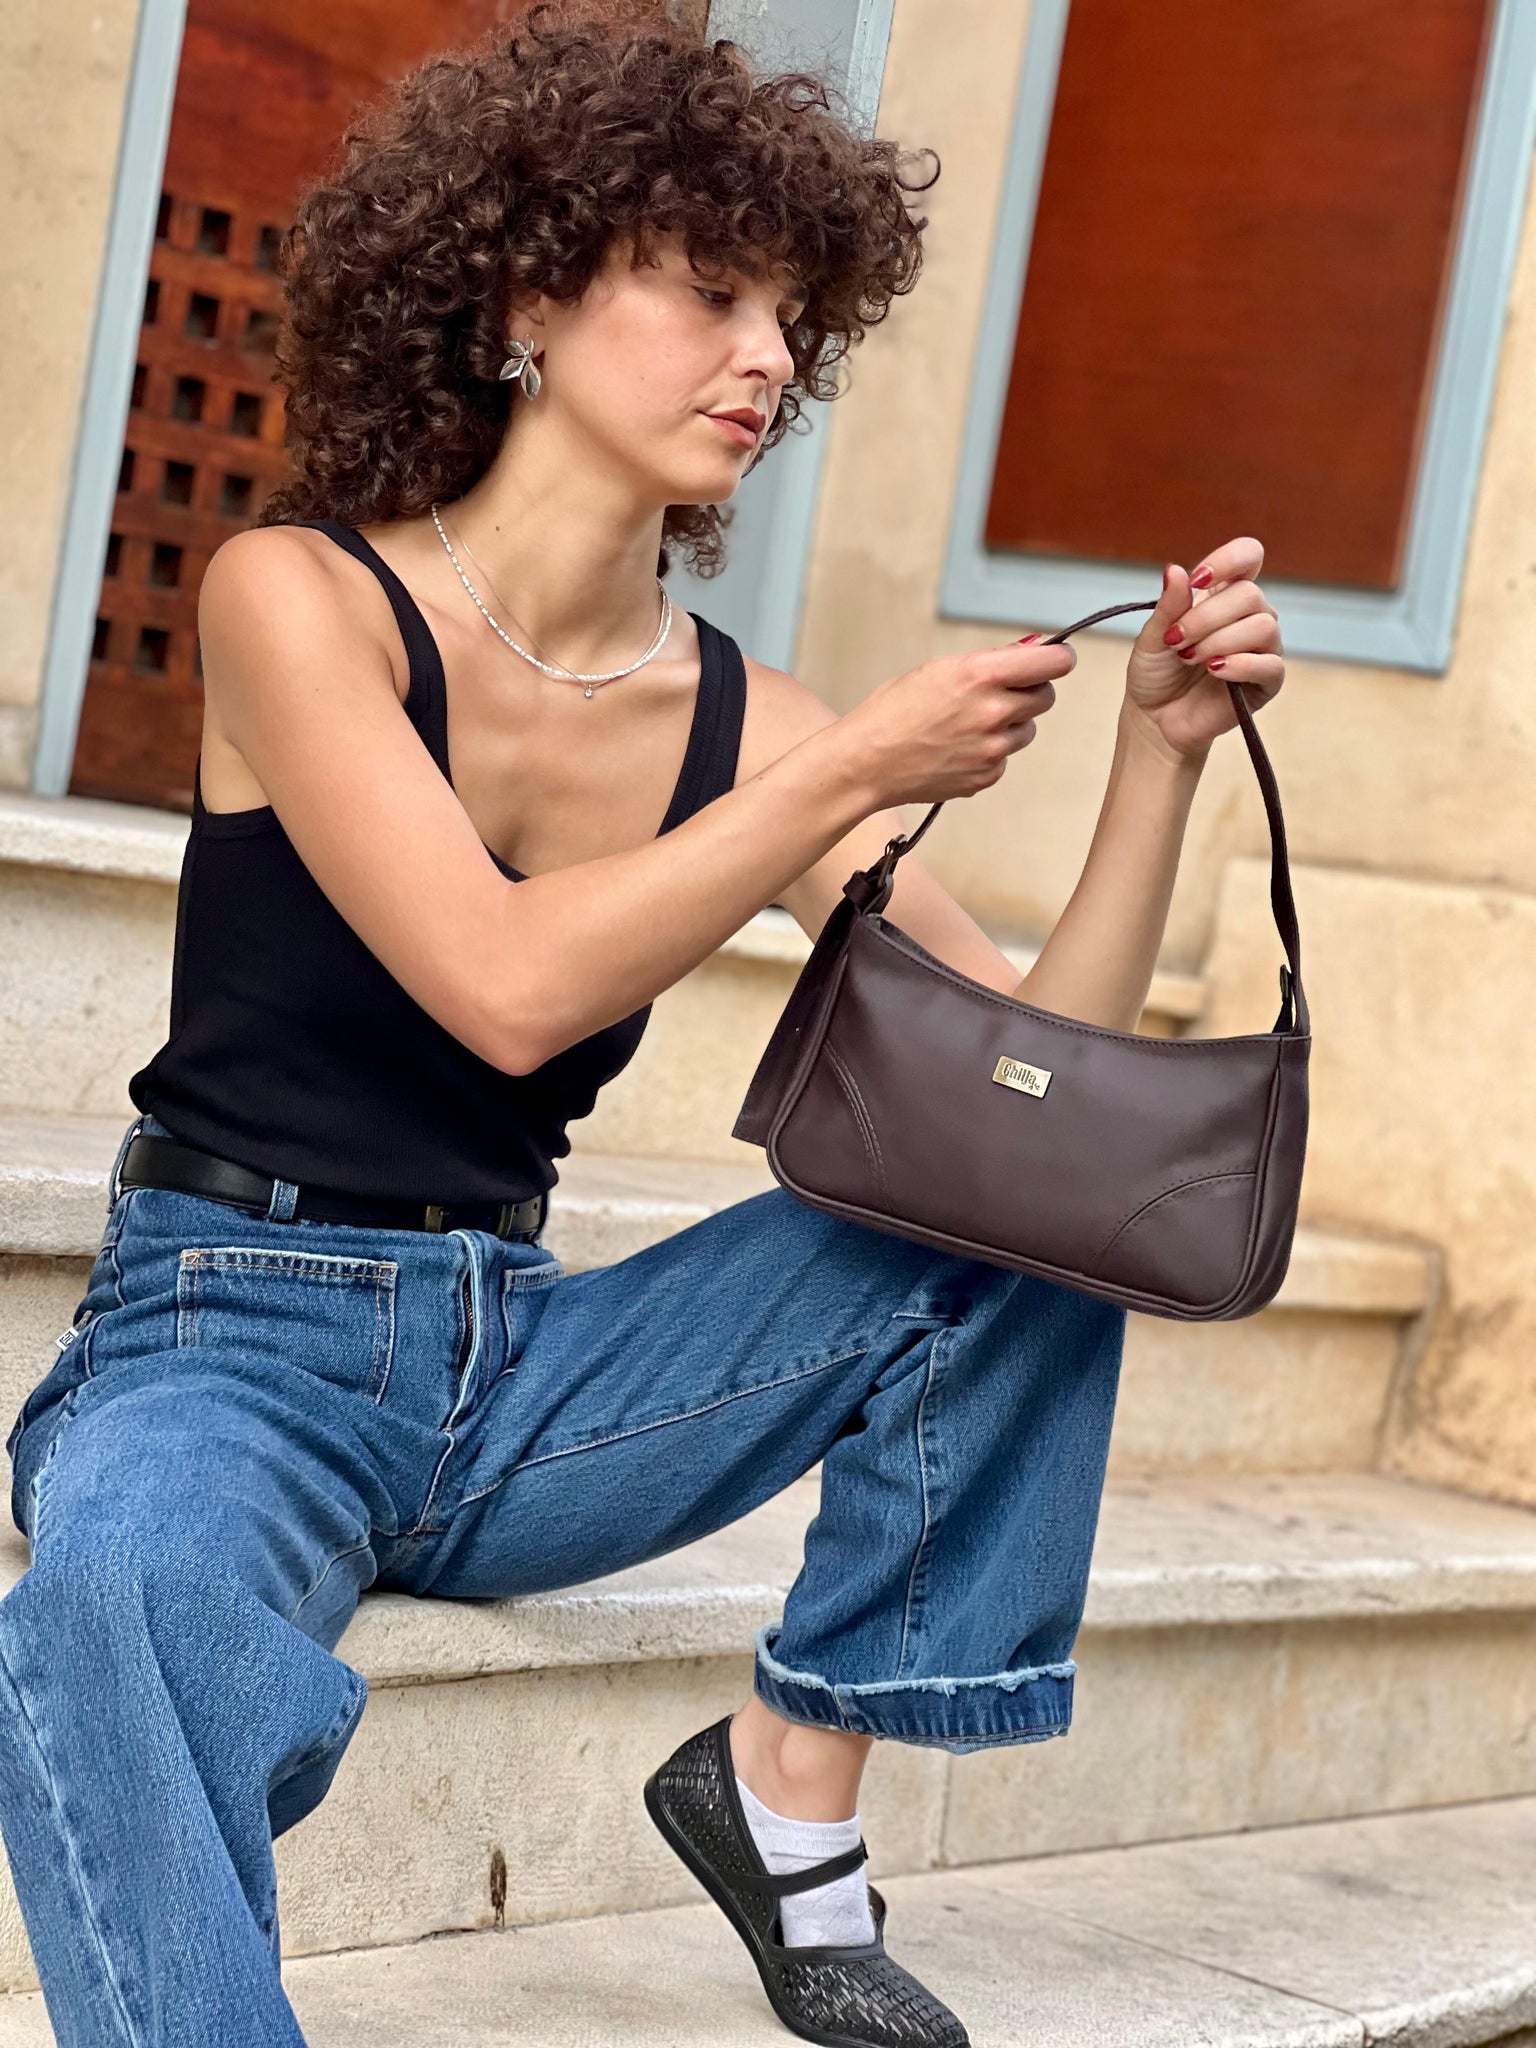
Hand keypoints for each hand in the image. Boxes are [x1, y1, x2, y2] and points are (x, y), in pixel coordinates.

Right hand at [844, 636, 1076, 810]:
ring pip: (1027, 729)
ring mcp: (992, 749)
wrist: (865, 763)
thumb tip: (1032, 650)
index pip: (1055, 663)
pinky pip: (1005, 757)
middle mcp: (993, 712)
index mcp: (981, 675)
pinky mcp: (986, 776)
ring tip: (966, 724)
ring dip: (1009, 723)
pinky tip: (957, 747)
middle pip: (1046, 696)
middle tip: (998, 692)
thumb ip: (990, 661)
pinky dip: (989, 750)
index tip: (1053, 661)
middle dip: (1029, 691)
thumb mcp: (937, 669)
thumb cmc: (892, 712)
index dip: (1057, 660)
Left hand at [1123, 537, 1283, 764]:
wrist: (1155, 719)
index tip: (1198, 580)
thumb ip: (1169, 606)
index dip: (1229, 559)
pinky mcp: (1266, 682)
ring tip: (1190, 658)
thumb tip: (1175, 569)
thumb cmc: (1156, 674)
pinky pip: (1270, 664)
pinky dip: (1240, 664)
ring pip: (1264, 625)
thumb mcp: (1153, 637)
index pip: (1248, 557)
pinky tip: (1214, 670)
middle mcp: (1249, 617)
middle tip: (1177, 641)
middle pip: (1250, 595)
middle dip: (1207, 617)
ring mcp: (1262, 649)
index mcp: (1224, 596)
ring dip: (1220, 641)